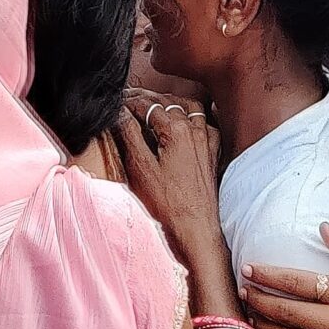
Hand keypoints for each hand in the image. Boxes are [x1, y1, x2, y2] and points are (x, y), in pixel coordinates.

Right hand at [113, 103, 227, 266]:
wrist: (196, 229)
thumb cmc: (168, 203)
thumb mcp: (140, 168)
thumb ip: (130, 135)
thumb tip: (120, 113)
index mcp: (176, 129)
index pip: (147, 105)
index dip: (129, 101)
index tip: (116, 101)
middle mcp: (195, 130)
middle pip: (168, 103)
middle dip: (147, 99)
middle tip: (129, 100)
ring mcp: (206, 141)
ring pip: (190, 108)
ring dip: (171, 103)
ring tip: (154, 106)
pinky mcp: (211, 154)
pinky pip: (207, 124)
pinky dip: (195, 116)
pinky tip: (188, 120)